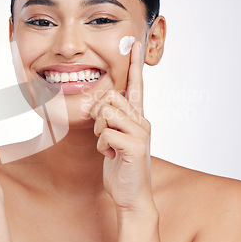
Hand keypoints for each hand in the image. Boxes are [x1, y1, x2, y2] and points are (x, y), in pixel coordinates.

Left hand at [90, 41, 153, 212]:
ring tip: (109, 145)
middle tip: (103, 132)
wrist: (132, 196)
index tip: (134, 45)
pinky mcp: (136, 145)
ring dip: (100, 131)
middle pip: (110, 96)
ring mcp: (141, 132)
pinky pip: (106, 133)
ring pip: (106, 112)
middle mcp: (142, 121)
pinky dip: (102, 146)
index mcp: (137, 117)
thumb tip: (98, 107)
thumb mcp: (113, 139)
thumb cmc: (121, 167)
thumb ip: (109, 121)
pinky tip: (111, 155)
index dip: (134, 65)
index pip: (136, 86)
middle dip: (98, 113)